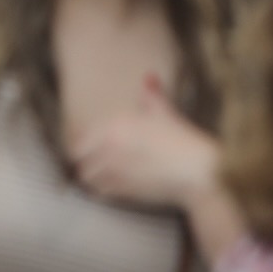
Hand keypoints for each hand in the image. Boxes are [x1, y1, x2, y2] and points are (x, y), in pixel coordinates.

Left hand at [69, 78, 217, 213]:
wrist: (193, 169)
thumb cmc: (179, 136)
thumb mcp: (163, 110)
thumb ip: (151, 93)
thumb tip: (149, 78)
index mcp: (115, 126)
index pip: (80, 142)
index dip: (81, 145)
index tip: (86, 146)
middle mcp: (109, 150)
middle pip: (80, 162)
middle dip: (84, 162)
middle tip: (90, 161)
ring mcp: (116, 173)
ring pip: (88, 180)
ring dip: (91, 177)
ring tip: (98, 174)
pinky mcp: (125, 192)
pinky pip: (102, 193)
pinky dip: (103, 190)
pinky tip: (111, 185)